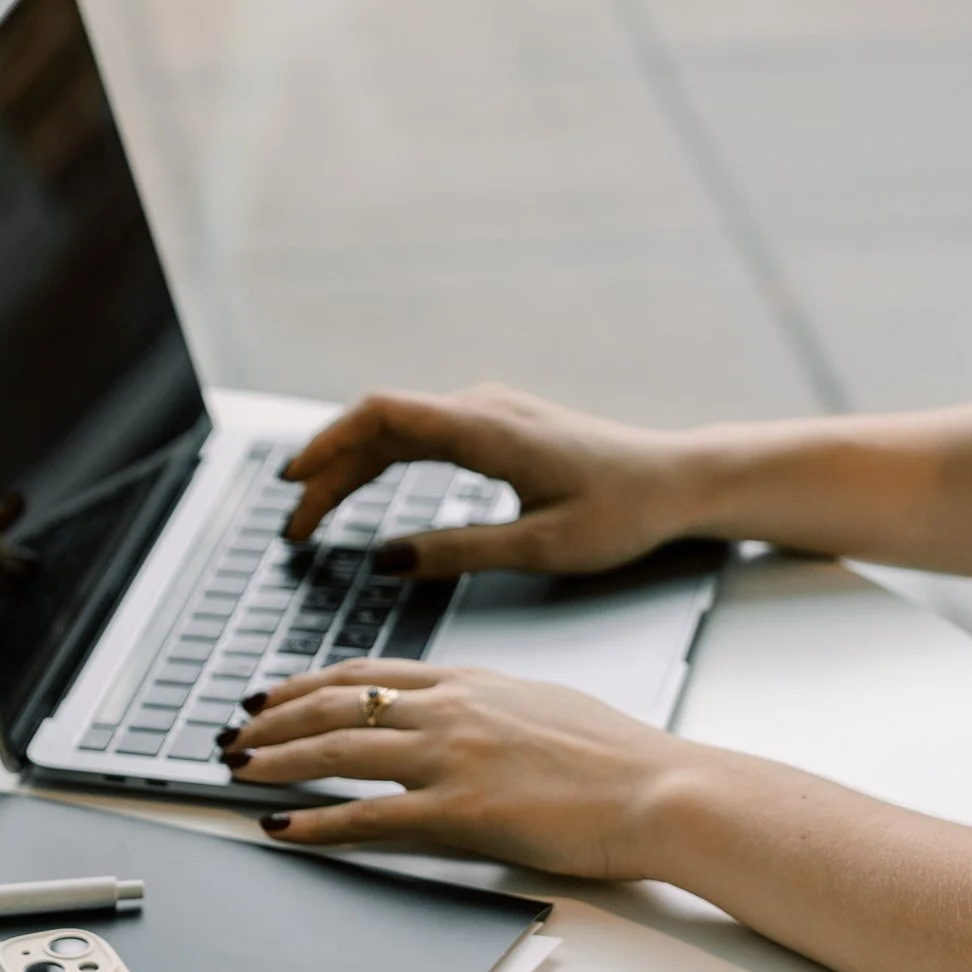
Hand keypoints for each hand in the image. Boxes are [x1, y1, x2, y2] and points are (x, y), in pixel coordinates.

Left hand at [221, 660, 698, 873]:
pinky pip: (367, 815)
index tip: (271, 693)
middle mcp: (452, 710)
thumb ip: (491, 705)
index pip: (367, 672)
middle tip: (234, 732)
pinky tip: (282, 827)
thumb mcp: (545, 705)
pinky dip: (315, 821)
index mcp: (472, 682)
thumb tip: (464, 709)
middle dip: (274, 719)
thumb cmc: (620, 757)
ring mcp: (452, 757)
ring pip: (339, 750)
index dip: (307, 683)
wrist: (661, 789)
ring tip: (237, 771)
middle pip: (338, 704)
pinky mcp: (460, 810)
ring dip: (278, 760)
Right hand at [281, 386, 701, 576]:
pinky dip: (383, 462)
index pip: (382, 418)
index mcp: (487, 431)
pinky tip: (365, 490)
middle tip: (293, 525)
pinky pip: (422, 434)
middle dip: (328, 472)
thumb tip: (386, 562)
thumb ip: (456, 553)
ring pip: (398, 429)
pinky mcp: (498, 426)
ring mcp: (490, 412)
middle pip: (379, 425)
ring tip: (315, 513)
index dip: (328, 446)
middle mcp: (482, 409)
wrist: (679, 481)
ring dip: (352, 468)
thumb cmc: (623, 514)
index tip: (293, 485)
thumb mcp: (539, 548)